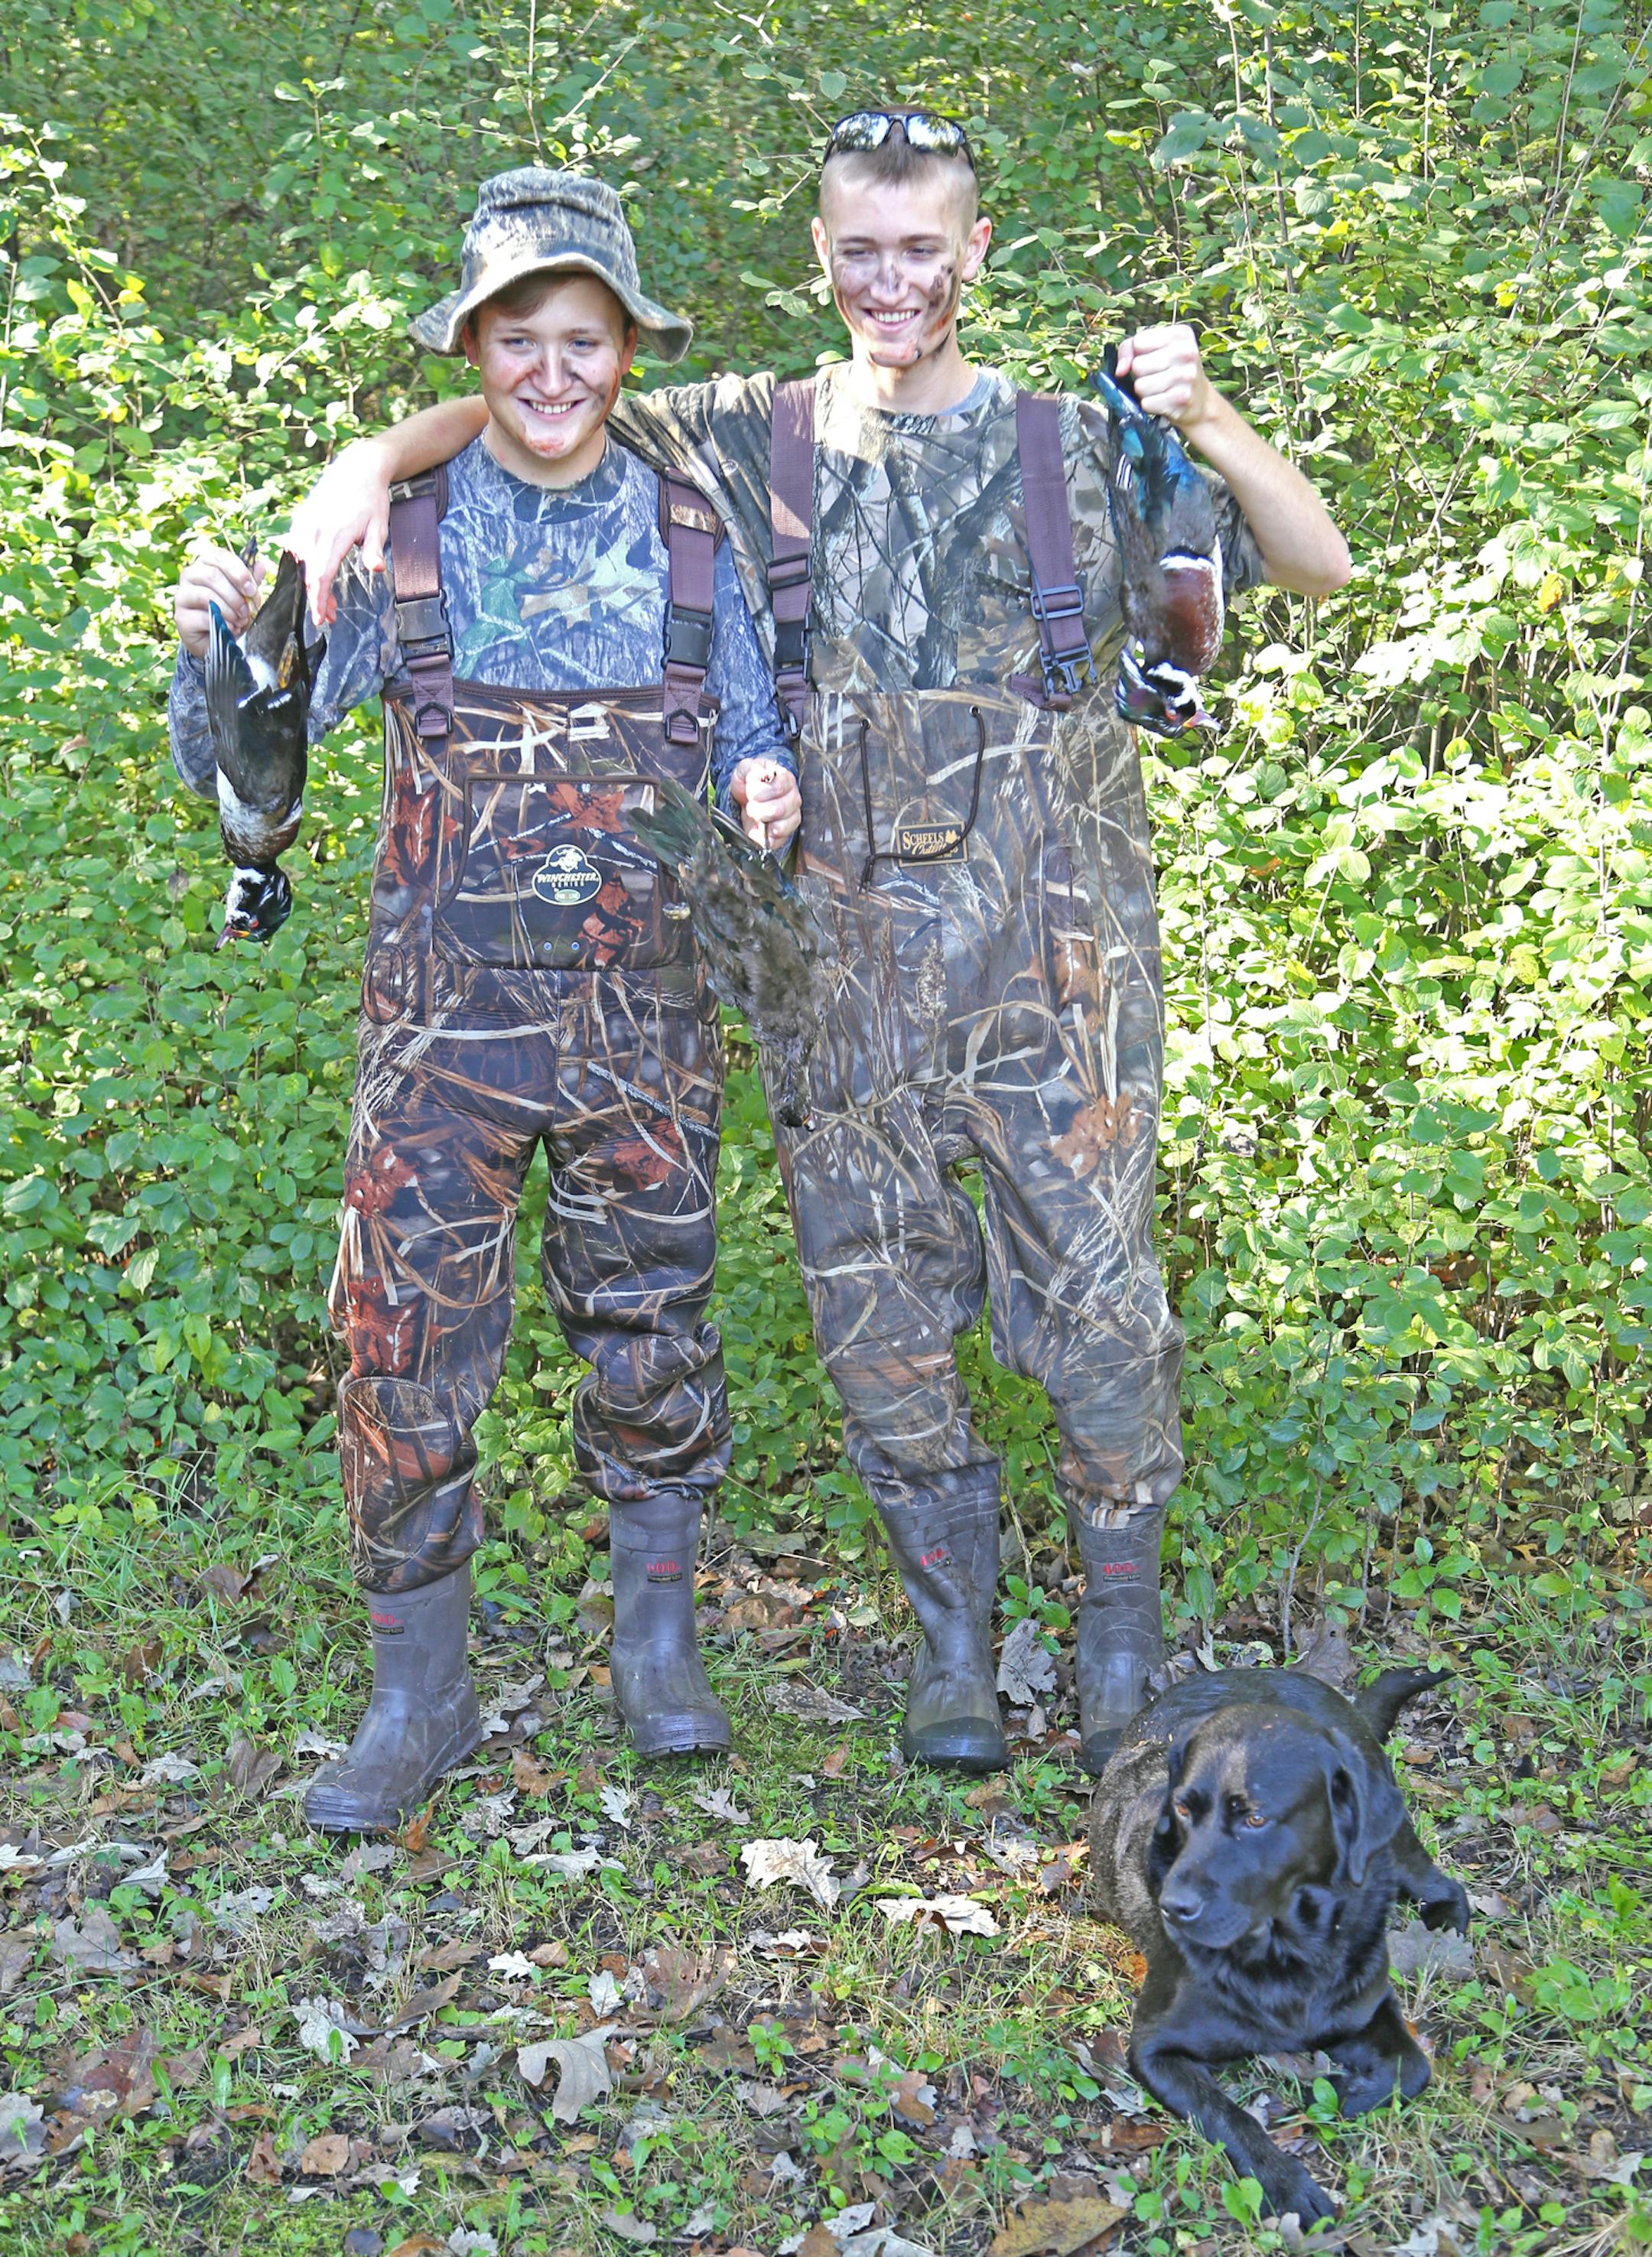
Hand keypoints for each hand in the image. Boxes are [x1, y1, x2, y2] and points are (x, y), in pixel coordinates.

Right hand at [175, 542, 264, 660]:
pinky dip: (222, 624)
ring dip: (229, 610)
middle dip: (235, 595)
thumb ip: (251, 581)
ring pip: (206, 595)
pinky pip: (203, 617)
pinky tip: (231, 628)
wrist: (218, 640)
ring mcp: (183, 595)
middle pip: (212, 575)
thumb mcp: (245, 595)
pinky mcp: (182, 617)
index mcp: (207, 563)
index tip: (252, 590)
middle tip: (247, 610)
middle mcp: (190, 575)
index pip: (220, 557)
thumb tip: (260, 566)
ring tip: (240, 620)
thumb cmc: (231, 611)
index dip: (239, 572)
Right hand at [283, 437, 396, 628]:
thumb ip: (374, 549)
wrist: (357, 469)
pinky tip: (317, 578)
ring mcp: (305, 524)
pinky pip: (297, 550)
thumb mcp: (379, 525)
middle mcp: (316, 529)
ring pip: (302, 564)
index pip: (322, 574)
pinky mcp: (301, 520)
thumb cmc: (371, 500)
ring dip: (312, 585)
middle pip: (309, 574)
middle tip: (328, 618)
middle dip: (317, 599)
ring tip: (327, 600)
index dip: (319, 600)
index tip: (320, 619)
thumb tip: (377, 570)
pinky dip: (305, 568)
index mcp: (336, 534)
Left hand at [730, 758, 801, 851]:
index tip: (751, 792)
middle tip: (750, 806)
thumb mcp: (746, 769)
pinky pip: (778, 841)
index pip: (780, 787)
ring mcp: (791, 818)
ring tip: (754, 817)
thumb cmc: (750, 782)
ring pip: (782, 826)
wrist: (746, 797)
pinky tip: (757, 830)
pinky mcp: (784, 834)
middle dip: (759, 809)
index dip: (762, 791)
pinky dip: (764, 838)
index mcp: (787, 780)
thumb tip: (758, 775)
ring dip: (763, 824)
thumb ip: (751, 768)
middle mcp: (793, 799)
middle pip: (781, 809)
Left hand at [1115, 324, 1215, 437]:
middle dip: (1140, 375)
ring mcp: (1186, 376)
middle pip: (1137, 365)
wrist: (1199, 401)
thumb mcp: (1155, 349)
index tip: (1150, 358)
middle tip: (1156, 376)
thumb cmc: (1171, 370)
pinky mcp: (1182, 399)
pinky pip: (1147, 403)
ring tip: (1159, 389)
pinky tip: (1164, 400)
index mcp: (1181, 334)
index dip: (1137, 354)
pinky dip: (1150, 405)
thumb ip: (1129, 349)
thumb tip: (1120, 370)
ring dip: (1144, 392)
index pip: (1138, 342)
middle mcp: (1187, 352)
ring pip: (1140, 386)